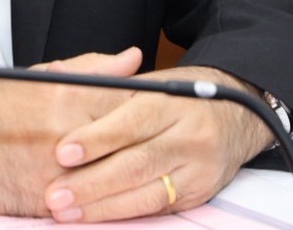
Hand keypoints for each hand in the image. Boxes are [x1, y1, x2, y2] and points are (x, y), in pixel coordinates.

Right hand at [0, 48, 143, 214]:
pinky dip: (101, 196)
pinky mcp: (47, 203)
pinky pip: (88, 201)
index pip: (129, 100)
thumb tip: (133, 58)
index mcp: (63, 95)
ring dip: (127, 173)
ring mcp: (56, 172)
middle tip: (158, 141)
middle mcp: (63, 133)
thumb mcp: (38, 77)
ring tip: (136, 167)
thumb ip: (91, 68)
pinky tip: (106, 189)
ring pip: (112, 176)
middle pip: (127, 141)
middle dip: (146, 142)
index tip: (160, 111)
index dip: (150, 107)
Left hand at [43, 65, 273, 222]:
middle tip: (56, 195)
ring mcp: (198, 168)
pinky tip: (97, 216)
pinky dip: (124, 214)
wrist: (237, 114)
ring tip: (66, 211)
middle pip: (137, 163)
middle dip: (92, 183)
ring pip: (146, 193)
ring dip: (102, 206)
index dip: (96, 139)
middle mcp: (190, 136)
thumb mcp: (149, 81)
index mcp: (172, 101)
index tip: (62, 153)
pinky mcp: (200, 193)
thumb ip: (105, 82)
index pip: (131, 122)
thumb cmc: (179, 97)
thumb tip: (56, 77)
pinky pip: (158, 208)